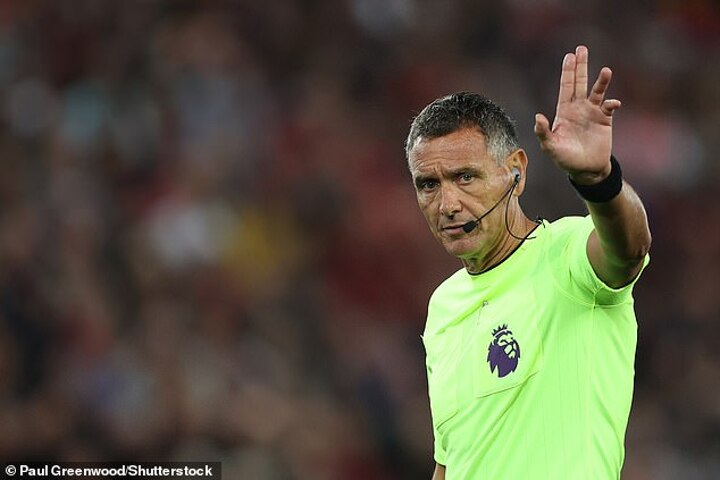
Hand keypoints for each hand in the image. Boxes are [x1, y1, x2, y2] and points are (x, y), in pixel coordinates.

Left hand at [534, 45, 620, 184]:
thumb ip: (543, 132)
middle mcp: (578, 108)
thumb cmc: (565, 159)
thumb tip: (538, 117)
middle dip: (581, 66)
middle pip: (579, 83)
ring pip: (597, 91)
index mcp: (564, 111)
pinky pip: (609, 107)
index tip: (569, 56)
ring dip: (601, 81)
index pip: (565, 87)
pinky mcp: (605, 120)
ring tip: (606, 71)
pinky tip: (612, 103)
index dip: (567, 72)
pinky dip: (611, 103)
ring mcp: (592, 112)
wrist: (586, 169)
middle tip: (582, 49)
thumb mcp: (550, 147)